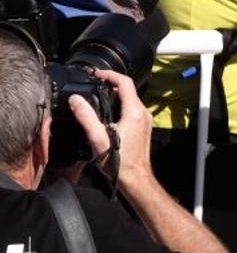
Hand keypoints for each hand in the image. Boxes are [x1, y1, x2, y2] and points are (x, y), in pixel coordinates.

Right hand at [68, 70, 151, 187]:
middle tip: (95, 85)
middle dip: (111, 85)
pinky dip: (121, 106)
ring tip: (98, 99)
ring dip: (115, 97)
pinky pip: (132, 110)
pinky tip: (108, 115)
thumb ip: (86, 117)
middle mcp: (143, 113)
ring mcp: (145, 120)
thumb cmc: (118, 162)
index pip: (125, 83)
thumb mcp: (97, 138)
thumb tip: (76, 100)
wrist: (135, 178)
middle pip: (128, 90)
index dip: (111, 75)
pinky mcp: (143, 127)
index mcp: (134, 112)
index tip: (98, 74)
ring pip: (131, 100)